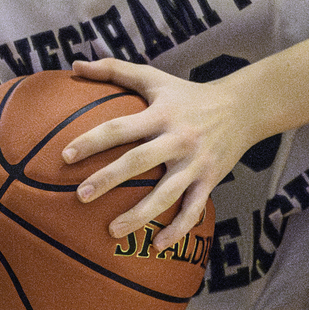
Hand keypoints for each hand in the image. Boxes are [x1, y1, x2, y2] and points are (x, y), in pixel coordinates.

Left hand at [63, 58, 249, 251]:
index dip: (93, 141)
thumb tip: (74, 65)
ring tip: (111, 232)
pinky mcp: (210, 180)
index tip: (66, 157)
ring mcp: (195, 162)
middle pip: (139, 161)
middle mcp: (178, 138)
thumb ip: (114, 70)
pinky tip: (157, 245)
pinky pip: (193, 209)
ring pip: (166, 193)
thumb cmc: (188, 94)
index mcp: (161, 114)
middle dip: (109, 179)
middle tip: (81, 196)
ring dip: (139, 214)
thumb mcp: (154, 77)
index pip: (120, 127)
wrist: (242, 107)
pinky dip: (177, 229)